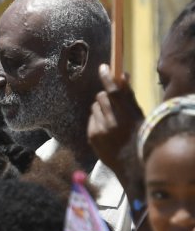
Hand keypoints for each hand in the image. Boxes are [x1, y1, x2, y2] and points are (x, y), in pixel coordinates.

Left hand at [88, 64, 143, 178]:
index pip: (114, 92)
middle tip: (112, 104)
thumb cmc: (138, 136)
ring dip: (100, 109)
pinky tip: (105, 129)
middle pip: (100, 97)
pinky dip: (96, 120)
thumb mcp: (139, 116)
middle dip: (105, 96)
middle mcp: (112, 121)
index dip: (107, 78)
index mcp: (127, 115)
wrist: (130, 163)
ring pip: (94, 108)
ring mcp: (99, 129)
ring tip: (110, 119)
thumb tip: (122, 76)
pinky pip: (91, 119)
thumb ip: (129, 96)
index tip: (103, 67)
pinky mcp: (91, 136)